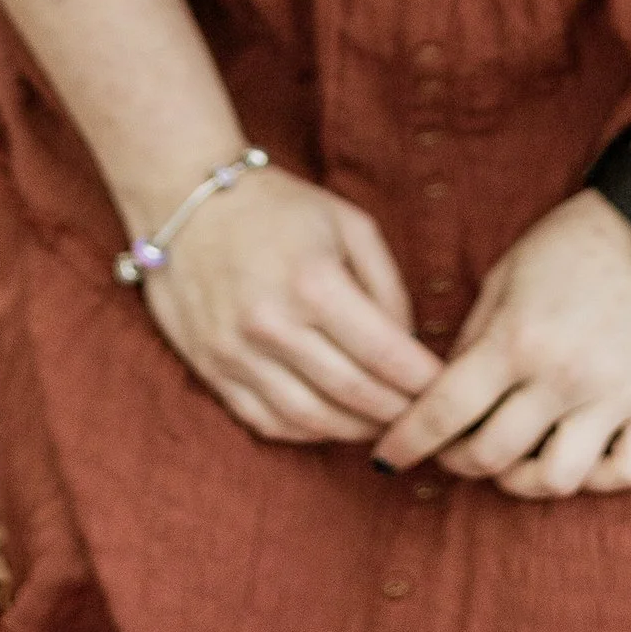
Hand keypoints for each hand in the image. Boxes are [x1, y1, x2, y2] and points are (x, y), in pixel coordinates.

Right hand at [142, 165, 440, 446]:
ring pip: (312, 420)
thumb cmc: (277, 208)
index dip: (423, 383)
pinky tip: (332, 422)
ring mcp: (236, 353)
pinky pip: (267, 422)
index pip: (385, 355)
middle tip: (424, 418)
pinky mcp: (211, 370)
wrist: (184, 199)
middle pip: (354, 395)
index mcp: (314, 283)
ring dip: (356, 430)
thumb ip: (387, 286)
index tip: (446, 392)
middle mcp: (273, 325)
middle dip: (399, 414)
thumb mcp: (348, 224)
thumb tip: (407, 347)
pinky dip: (308, 432)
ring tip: (383, 425)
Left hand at [371, 192, 630, 497]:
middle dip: (457, 461)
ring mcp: (615, 395)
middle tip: (452, 449)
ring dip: (523, 481)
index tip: (386, 458)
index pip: (444, 411)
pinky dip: (596, 477)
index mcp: (517, 338)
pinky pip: (626, 472)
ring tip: (514, 460)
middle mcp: (564, 376)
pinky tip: (579, 458)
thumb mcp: (505, 275)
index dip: (406, 442)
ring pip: (558, 480)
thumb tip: (444, 390)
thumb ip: (474, 337)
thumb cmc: (574, 241)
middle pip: (492, 456)